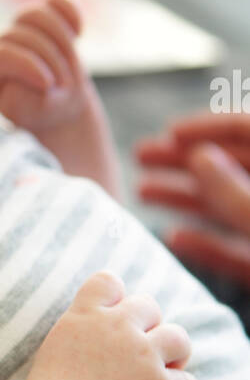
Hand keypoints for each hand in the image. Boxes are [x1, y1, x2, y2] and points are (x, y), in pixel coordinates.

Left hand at [0, 0, 92, 132]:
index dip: (26, 65)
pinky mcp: (47, 19)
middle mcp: (1, 44)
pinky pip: (56, 1)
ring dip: (60, 38)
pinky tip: (79, 32)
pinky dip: (70, 11)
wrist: (59, 107)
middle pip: (22, 35)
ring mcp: (24, 28)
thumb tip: (19, 79)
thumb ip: (20, 101)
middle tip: (63, 86)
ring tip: (71, 64)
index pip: (0, 54)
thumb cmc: (41, 113)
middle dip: (49, 60)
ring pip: (36, 14)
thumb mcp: (29, 116)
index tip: (47, 85)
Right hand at [25, 270, 197, 379]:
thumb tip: (99, 325)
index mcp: (87, 313)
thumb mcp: (57, 341)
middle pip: (149, 306)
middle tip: (144, 346)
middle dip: (149, 324)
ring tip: (170, 365)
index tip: (116, 313)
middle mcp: (118, 326)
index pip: (109, 281)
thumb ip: (82, 325)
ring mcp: (142, 355)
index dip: (116, 296)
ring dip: (176, 351)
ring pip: (178, 338)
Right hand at [135, 111, 249, 287]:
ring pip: (230, 208)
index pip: (249, 131)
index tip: (169, 132)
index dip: (209, 127)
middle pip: (233, 167)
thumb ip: (237, 194)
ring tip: (141, 192)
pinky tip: (175, 238)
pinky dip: (208, 244)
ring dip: (186, 198)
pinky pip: (238, 252)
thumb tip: (199, 157)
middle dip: (185, 159)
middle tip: (139, 156)